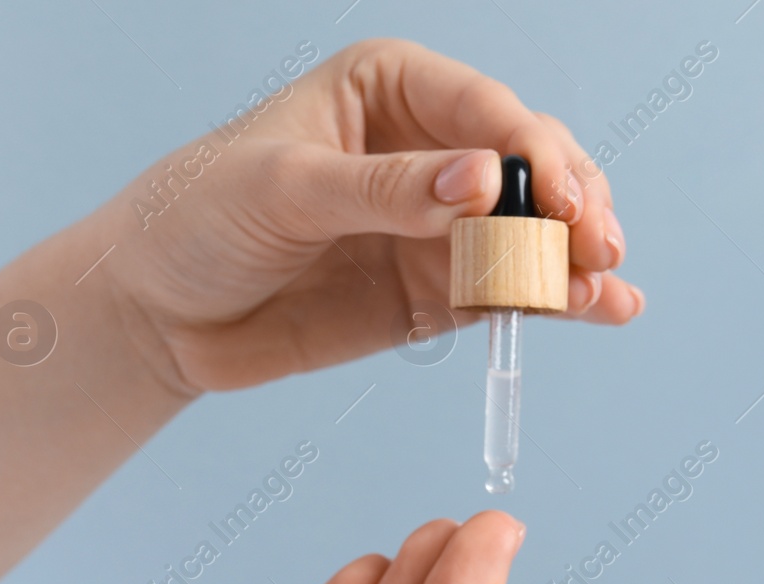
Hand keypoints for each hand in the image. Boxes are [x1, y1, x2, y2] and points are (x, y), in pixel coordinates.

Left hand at [94, 38, 641, 393]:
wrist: (159, 313)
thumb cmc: (200, 218)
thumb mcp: (285, 190)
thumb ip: (386, 190)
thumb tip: (484, 183)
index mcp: (393, 90)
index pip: (486, 111)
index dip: (534, 154)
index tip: (562, 202)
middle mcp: (430, 149)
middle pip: (532, 167)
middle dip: (573, 205)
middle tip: (595, 249)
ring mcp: (441, 225)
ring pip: (534, 233)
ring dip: (576, 259)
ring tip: (605, 290)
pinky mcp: (439, 291)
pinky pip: (510, 291)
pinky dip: (555, 303)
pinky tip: (602, 312)